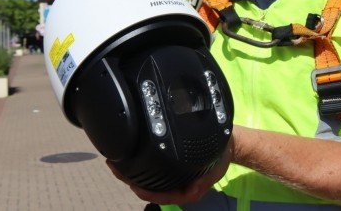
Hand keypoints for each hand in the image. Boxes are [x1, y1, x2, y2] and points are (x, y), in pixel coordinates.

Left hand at [106, 135, 233, 204]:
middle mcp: (175, 185)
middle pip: (147, 186)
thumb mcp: (213, 170)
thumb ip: (202, 182)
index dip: (143, 192)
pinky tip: (128, 158)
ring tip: (115, 162)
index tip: (131, 184)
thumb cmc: (219, 158)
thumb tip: (191, 191)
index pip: (158, 196)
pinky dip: (138, 165)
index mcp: (184, 191)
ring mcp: (170, 176)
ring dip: (130, 172)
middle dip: (129, 178)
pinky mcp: (168, 166)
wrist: (227, 144)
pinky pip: (150, 169)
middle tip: (113, 166)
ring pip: (146, 178)